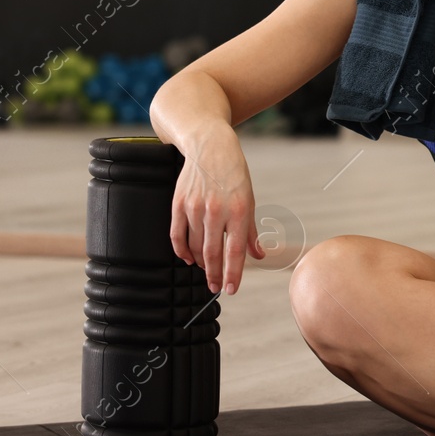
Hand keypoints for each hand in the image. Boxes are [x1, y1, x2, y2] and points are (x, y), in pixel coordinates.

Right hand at [169, 121, 265, 294]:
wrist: (209, 146)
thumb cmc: (233, 173)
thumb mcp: (249, 199)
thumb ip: (250, 231)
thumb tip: (258, 255)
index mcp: (238, 210)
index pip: (235, 251)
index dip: (233, 274)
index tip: (231, 289)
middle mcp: (216, 210)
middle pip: (212, 253)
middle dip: (214, 275)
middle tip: (215, 287)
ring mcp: (194, 207)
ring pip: (195, 247)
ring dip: (201, 263)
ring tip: (206, 270)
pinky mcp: (178, 204)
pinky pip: (177, 235)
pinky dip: (182, 250)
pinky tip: (188, 258)